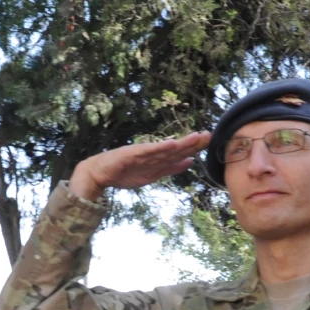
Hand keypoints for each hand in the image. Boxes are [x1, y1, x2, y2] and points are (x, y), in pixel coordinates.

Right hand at [68, 134, 210, 200]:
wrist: (99, 173)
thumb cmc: (124, 173)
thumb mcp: (152, 174)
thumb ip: (170, 168)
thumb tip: (189, 162)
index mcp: (159, 159)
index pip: (180, 152)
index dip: (194, 146)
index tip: (210, 140)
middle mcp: (153, 154)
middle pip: (176, 148)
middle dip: (192, 142)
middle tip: (209, 134)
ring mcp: (143, 153)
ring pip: (166, 149)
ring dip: (181, 143)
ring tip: (196, 137)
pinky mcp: (132, 154)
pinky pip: (148, 151)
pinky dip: (160, 148)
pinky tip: (172, 144)